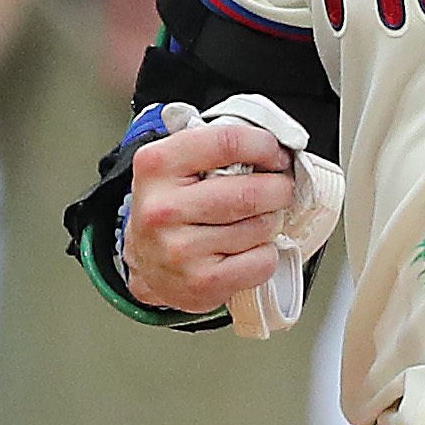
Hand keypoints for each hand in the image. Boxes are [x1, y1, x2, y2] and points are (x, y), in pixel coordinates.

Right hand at [123, 120, 294, 314]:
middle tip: (279, 188)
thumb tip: (271, 142)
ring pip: (260, 227)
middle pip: (250, 192)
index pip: (226, 142)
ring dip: (271, 221)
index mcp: (157, 165)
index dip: (263, 145)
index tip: (275, 153)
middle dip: (278, 188)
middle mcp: (164, 208)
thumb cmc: (169, 209)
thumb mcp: (174, 165)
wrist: (146, 264)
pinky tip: (248, 248)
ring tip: (255, 220)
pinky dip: (266, 253)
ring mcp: (182, 250)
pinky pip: (262, 261)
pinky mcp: (202, 282)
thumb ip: (212, 146)